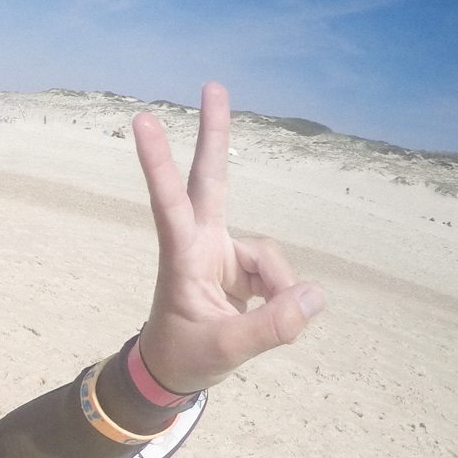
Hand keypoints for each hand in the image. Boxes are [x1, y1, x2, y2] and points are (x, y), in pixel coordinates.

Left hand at [132, 82, 325, 393]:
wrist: (174, 372)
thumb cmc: (185, 357)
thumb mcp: (225, 350)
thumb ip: (271, 327)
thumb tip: (315, 295)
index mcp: (182, 257)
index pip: (169, 203)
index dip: (159, 163)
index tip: (142, 121)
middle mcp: (200, 243)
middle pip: (212, 180)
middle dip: (215, 135)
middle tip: (212, 85)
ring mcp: (222, 251)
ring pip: (270, 256)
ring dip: (277, 290)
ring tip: (259, 325)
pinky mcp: (242, 265)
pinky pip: (281, 277)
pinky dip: (282, 299)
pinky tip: (267, 317)